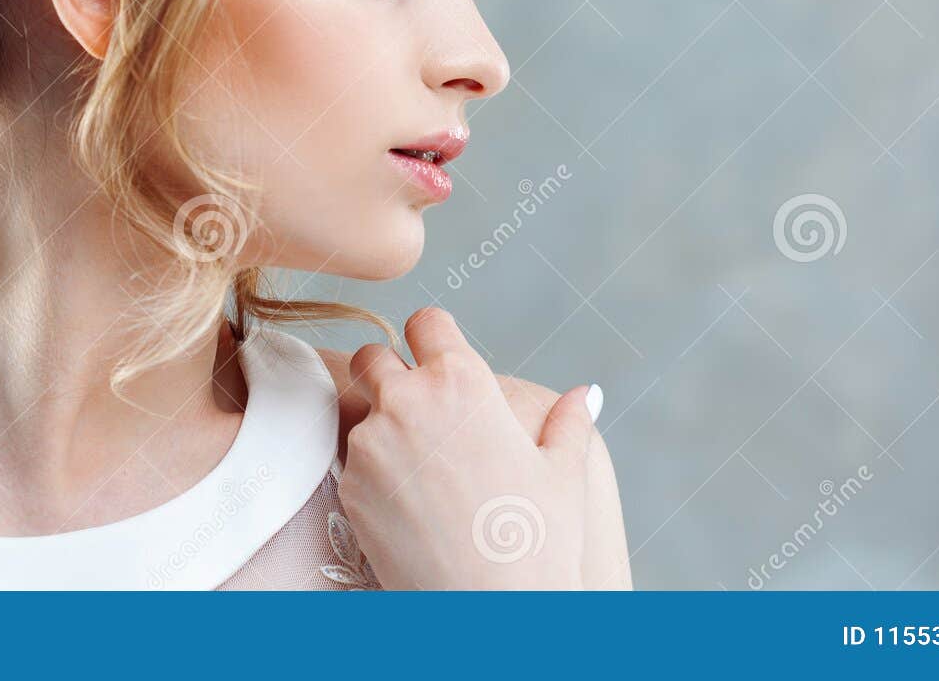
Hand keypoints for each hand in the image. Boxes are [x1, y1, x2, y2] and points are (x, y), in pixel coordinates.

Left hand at [335, 307, 599, 588]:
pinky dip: (371, 474)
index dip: (433, 337)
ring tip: (418, 469)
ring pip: (359, 414)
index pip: (427, 322)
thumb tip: (588, 394)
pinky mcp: (351, 489)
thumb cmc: (539, 542)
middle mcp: (408, 401)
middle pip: (373, 357)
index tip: (439, 357)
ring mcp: (371, 445)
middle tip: (415, 407)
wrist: (494, 615)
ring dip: (379, 428)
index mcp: (462, 381)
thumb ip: (570, 422)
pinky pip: (352, 465)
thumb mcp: (563, 474)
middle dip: (388, 373)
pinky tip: (405, 504)